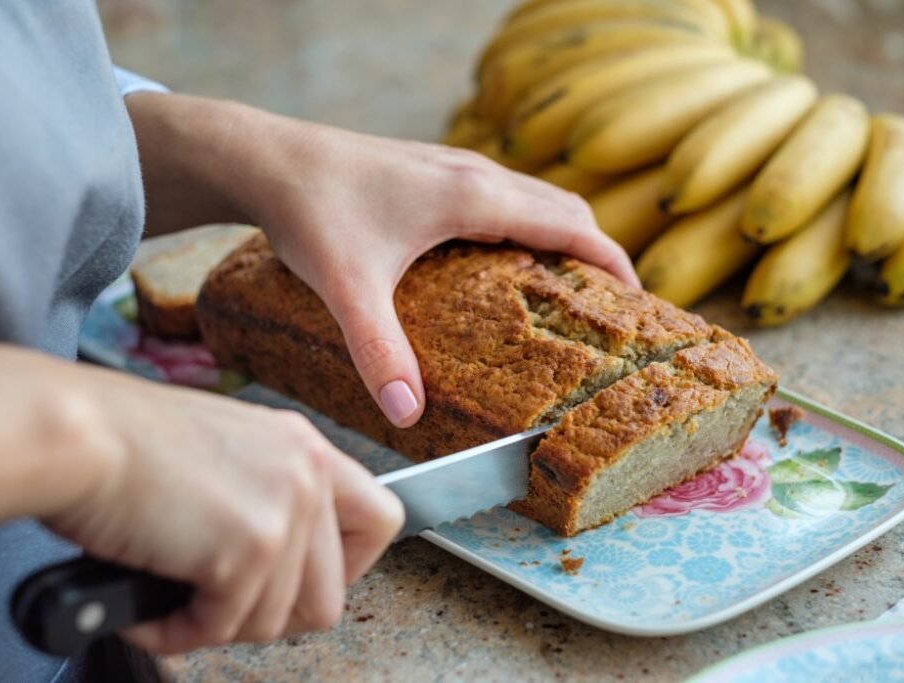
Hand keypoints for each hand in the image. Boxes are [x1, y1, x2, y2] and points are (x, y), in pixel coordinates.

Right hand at [0, 348, 403, 653]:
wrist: (79, 433)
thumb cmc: (129, 444)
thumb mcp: (230, 455)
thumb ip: (270, 498)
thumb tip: (281, 566)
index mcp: (306, 447)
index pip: (381, 519)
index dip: (346, 568)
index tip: (300, 582)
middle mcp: (309, 473)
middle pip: (332, 593)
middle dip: (272, 617)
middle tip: (220, 606)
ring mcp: (285, 510)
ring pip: (280, 621)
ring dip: (219, 625)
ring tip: (173, 600)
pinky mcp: (250, 548)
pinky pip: (224, 628)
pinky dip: (178, 632)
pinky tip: (147, 608)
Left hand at [126, 94, 638, 428]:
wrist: (264, 158)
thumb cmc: (309, 210)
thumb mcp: (348, 287)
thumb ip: (380, 351)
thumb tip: (407, 413)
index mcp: (474, 198)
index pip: (572, 225)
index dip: (613, 262)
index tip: (639, 302)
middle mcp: (474, 173)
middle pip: (564, 208)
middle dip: (595, 253)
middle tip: (606, 308)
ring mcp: (454, 166)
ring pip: (534, 197)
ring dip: (561, 235)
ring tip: (566, 289)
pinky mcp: (432, 171)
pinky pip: (504, 195)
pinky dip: (527, 224)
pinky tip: (502, 263)